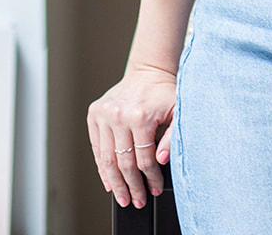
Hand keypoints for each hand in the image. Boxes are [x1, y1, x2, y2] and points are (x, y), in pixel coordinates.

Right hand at [87, 64, 177, 209]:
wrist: (148, 70)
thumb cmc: (164, 93)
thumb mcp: (177, 113)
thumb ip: (172, 138)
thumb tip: (160, 161)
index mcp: (140, 115)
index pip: (144, 158)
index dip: (150, 178)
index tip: (154, 190)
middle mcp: (119, 115)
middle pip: (124, 162)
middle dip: (132, 186)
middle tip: (137, 201)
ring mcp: (104, 114)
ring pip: (107, 159)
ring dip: (115, 183)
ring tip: (123, 197)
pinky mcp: (94, 114)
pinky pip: (97, 148)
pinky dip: (102, 167)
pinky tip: (109, 181)